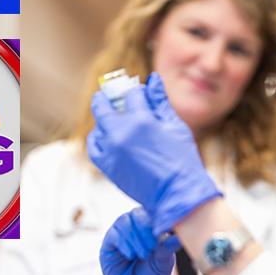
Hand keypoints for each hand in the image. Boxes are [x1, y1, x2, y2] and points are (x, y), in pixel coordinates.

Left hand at [87, 72, 221, 236]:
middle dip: (107, 98)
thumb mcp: (175, 126)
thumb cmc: (182, 160)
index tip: (139, 93)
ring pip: (98, 125)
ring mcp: (111, 150)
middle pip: (103, 106)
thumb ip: (161, 102)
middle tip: (111, 96)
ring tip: (116, 121)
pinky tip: (108, 137)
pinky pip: (94, 146)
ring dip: (105, 119)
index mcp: (141, 120)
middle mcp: (121, 133)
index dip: (135, 91)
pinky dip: (98, 138)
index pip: (131, 94)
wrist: (177, 194)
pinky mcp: (107, 166)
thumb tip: (153, 80)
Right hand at [100, 208, 179, 274]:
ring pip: (125, 221)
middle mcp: (134, 227)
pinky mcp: (109, 245)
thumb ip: (168, 246)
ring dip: (135, 237)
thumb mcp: (164, 260)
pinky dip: (124, 243)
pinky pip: (114, 235)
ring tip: (143, 255)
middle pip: (137, 213)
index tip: (164, 231)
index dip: (157, 219)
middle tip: (153, 246)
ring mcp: (120, 234)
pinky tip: (131, 255)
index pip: (152, 211)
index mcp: (150, 227)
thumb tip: (179, 235)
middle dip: (145, 229)